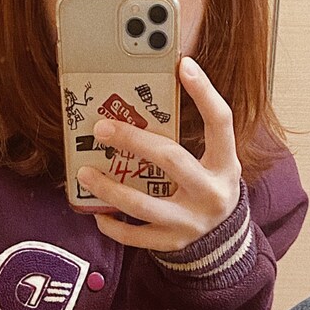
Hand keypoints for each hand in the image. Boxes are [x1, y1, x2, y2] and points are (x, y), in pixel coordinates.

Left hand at [77, 56, 242, 251]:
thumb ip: (190, 137)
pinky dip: (112, 224)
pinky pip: (134, 236)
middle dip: (132, 140)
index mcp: (225, 164)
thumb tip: (145, 101)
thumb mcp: (212, 161)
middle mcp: (210, 193)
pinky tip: (98, 211)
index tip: (183, 65)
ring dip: (109, 187)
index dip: (204, 92)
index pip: (220, 121)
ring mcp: (190, 222)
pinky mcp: (171, 243)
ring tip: (83, 173)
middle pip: (171, 159)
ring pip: (143, 204)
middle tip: (101, 128)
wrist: (221, 239)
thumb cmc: (207, 187)